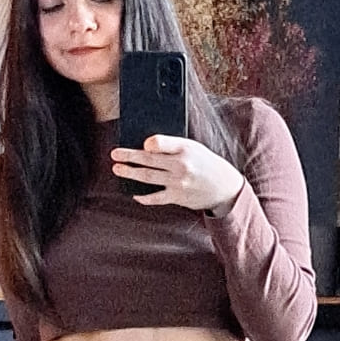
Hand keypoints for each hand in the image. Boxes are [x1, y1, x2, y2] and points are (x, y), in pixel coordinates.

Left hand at [111, 135, 243, 214]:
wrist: (225, 187)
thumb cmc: (206, 164)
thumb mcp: (194, 148)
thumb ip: (172, 146)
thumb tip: (146, 146)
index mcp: (186, 148)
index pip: (161, 143)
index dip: (149, 143)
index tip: (140, 143)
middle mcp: (181, 165)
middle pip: (148, 160)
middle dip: (129, 157)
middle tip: (114, 154)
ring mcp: (178, 183)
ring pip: (148, 177)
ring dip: (130, 173)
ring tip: (117, 169)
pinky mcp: (177, 197)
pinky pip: (156, 197)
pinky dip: (143, 196)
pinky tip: (134, 193)